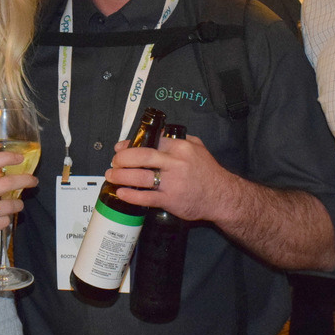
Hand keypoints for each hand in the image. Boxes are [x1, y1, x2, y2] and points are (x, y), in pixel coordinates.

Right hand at [0, 150, 37, 260]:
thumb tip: (1, 174)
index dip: (6, 157)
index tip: (19, 158)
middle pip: (6, 183)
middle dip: (25, 180)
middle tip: (33, 180)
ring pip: (9, 205)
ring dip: (17, 205)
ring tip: (16, 205)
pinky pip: (4, 222)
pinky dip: (4, 220)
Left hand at [108, 134, 235, 223]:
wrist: (222, 196)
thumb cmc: (208, 172)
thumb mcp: (197, 147)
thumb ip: (176, 140)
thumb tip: (156, 134)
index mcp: (181, 148)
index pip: (151, 141)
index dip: (131, 145)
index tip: (120, 149)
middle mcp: (176, 163)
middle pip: (141, 157)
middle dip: (122, 159)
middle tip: (114, 162)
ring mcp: (172, 182)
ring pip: (140, 177)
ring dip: (121, 176)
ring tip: (112, 176)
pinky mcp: (170, 200)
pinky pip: (146, 197)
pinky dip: (131, 195)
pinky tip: (122, 193)